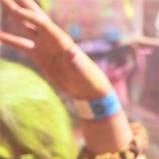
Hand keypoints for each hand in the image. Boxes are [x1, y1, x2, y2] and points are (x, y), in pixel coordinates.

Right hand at [0, 0, 115, 99]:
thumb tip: (73, 53)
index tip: (16, 12)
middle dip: (21, 3)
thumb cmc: (88, 79)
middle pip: (33, 15)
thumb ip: (75, 61)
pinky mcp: (38, 56)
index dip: (30, 17)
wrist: (87, 89)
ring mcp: (43, 46)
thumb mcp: (83, 70)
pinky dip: (7, 39)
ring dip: (13, 13)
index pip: (42, 23)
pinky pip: (20, 44)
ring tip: (2, 1)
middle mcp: (51, 38)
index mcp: (61, 39)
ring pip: (24, 25)